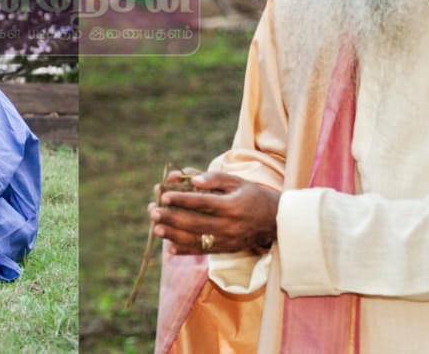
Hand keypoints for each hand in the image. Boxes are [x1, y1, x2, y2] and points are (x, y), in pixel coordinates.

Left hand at [148, 171, 279, 254]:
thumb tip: (192, 179)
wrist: (275, 221)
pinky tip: (170, 246)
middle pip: (194, 223)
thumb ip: (215, 178)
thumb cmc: (252, 196)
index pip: (202, 203)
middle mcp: (229, 225)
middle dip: (171, 217)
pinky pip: (203, 251)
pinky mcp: (226, 250)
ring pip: (195, 239)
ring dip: (173, 235)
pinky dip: (185, 250)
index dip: (181, 199)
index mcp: (232, 206)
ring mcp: (227, 240)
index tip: (164, 195)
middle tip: (153, 212)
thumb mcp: (237, 181)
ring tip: (156, 228)